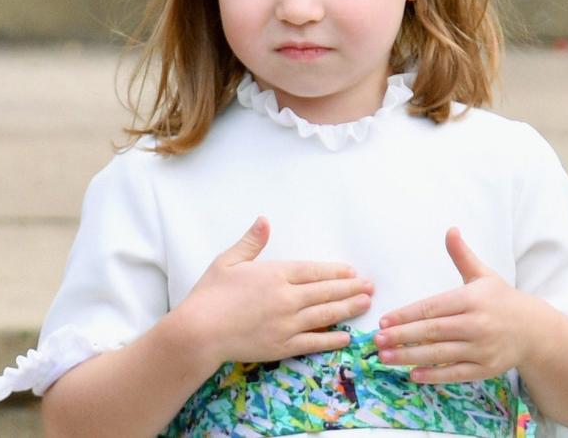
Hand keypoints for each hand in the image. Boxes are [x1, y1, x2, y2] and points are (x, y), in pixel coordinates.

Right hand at [176, 217, 373, 366]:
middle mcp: (287, 298)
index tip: (352, 271)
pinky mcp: (282, 346)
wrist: (197, 333)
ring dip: (348, 308)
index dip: (336, 272)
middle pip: (326, 291)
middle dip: (351, 288)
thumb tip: (265, 220)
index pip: (314, 271)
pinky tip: (346, 336)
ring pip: (325, 314)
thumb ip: (251, 242)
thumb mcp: (227, 262)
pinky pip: (313, 342)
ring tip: (366, 304)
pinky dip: (332, 339)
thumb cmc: (209, 296)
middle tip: (370, 286)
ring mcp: (287, 324)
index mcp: (275, 274)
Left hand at [375, 227, 547, 383]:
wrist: (533, 329)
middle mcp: (477, 324)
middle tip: (377, 341)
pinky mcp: (486, 369)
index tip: (384, 321)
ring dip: (410, 356)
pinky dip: (433, 375)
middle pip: (432, 331)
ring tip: (385, 358)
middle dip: (402, 336)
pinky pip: (455, 374)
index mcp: (472, 299)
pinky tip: (413, 374)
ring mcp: (482, 348)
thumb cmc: (502, 300)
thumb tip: (450, 229)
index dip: (406, 315)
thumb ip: (462, 255)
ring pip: (440, 354)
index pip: (432, 307)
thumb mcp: (483, 275)